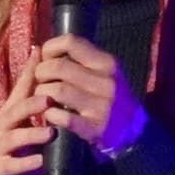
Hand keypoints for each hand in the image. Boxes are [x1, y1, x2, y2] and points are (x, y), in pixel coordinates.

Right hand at [0, 79, 53, 174]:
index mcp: (8, 113)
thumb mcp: (30, 126)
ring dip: (31, 134)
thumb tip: (61, 78)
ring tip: (50, 132)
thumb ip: (41, 106)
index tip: (41, 53)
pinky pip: (12, 165)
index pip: (19, 89)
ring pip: (12, 137)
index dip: (29, 71)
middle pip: (13, 111)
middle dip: (30, 105)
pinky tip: (41, 161)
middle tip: (48, 99)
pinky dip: (27, 163)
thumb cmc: (22, 152)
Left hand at [29, 34, 147, 154]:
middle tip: (40, 80)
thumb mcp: (106, 73)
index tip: (44, 58)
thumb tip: (44, 48)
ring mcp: (100, 106)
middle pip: (58, 67)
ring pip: (56, 90)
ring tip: (42, 97)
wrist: (134, 132)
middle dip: (41, 72)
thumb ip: (82, 60)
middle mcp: (105, 82)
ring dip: (41, 93)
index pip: (71, 42)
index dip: (50, 48)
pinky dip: (50, 114)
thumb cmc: (113, 99)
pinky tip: (51, 115)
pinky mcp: (94, 128)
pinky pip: (62, 117)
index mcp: (107, 63)